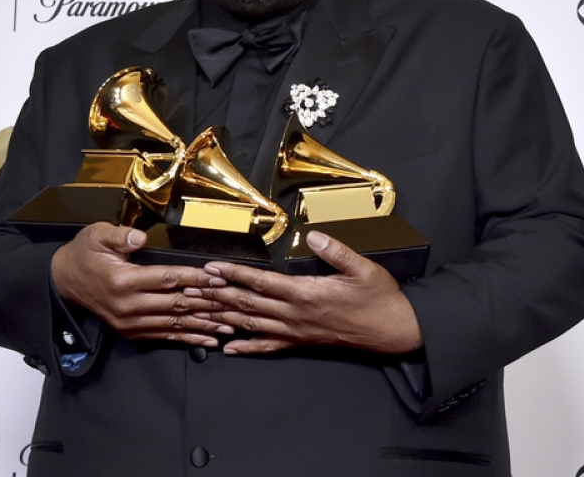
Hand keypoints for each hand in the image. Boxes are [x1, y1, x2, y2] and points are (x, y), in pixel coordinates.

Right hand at [51, 223, 229, 346]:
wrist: (64, 282)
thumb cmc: (84, 254)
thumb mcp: (96, 235)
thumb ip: (120, 236)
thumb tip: (140, 237)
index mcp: (124, 281)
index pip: (168, 279)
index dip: (195, 278)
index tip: (218, 277)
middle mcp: (129, 306)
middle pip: (177, 305)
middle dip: (208, 304)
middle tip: (234, 304)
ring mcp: (130, 323)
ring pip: (175, 324)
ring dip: (204, 325)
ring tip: (229, 325)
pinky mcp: (131, 332)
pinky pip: (165, 336)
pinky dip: (188, 339)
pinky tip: (208, 340)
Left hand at [188, 231, 423, 355]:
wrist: (393, 330)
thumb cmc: (379, 297)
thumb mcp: (363, 268)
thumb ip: (336, 250)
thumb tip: (314, 234)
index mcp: (306, 293)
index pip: (261, 283)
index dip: (234, 275)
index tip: (211, 267)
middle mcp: (295, 315)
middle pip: (247, 304)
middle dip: (216, 296)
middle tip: (190, 290)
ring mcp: (296, 331)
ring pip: (251, 325)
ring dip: (222, 318)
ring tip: (198, 313)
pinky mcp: (302, 342)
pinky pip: (269, 346)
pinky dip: (246, 347)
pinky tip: (227, 348)